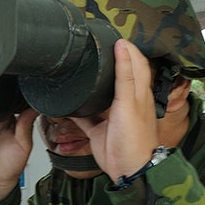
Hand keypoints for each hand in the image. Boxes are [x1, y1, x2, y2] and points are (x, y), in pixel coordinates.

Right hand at [72, 39, 160, 182]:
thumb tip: (122, 47)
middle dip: (106, 62)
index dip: (127, 48)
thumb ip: (125, 75)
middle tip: (93, 48)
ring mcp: (111, 115)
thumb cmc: (135, 139)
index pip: (135, 62)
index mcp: (139, 92)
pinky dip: (75, 110)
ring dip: (90, 85)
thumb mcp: (129, 102)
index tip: (111, 36)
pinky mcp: (98, 129)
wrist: (127, 169)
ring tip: (79, 70)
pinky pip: (84, 116)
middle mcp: (126, 101)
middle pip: (117, 76)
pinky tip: (65, 103)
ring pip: (99, 95)